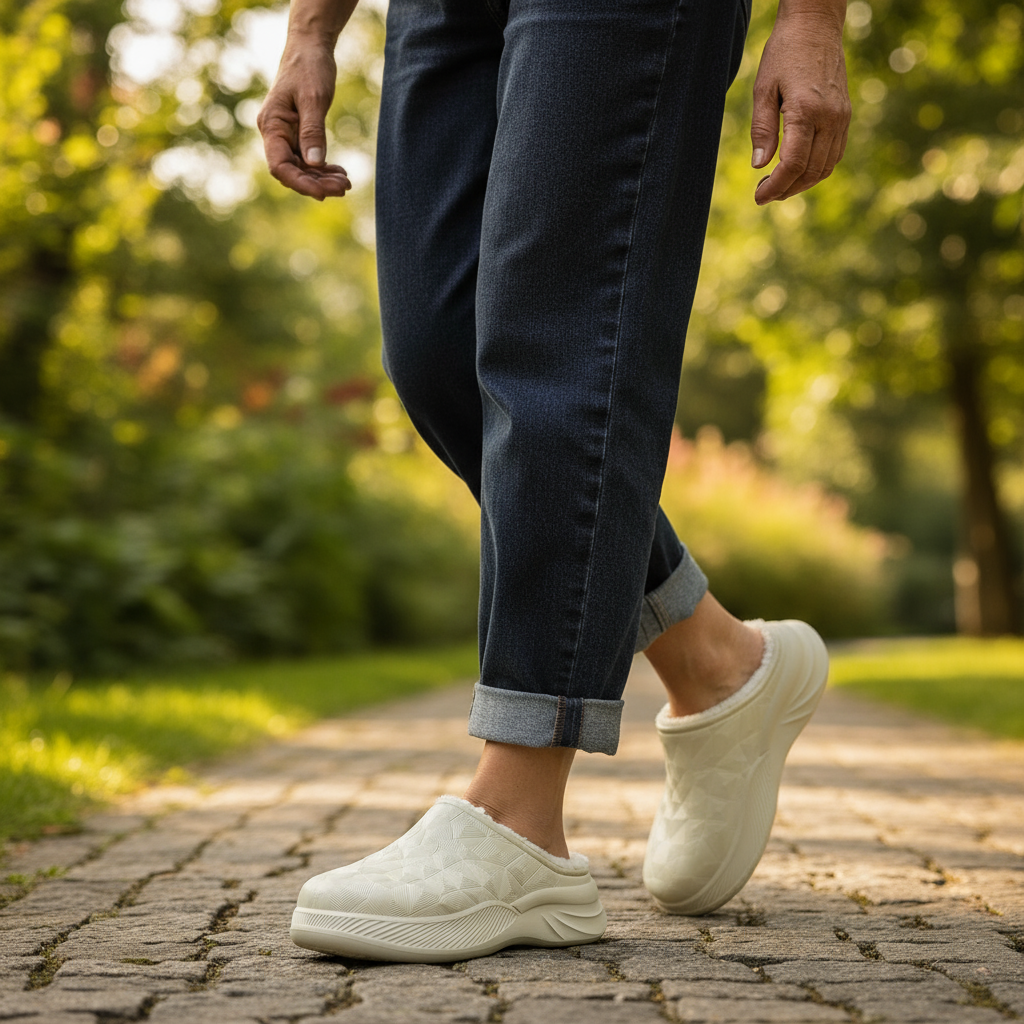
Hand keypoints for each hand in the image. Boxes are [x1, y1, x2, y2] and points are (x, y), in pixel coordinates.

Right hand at [257, 41, 351, 200]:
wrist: (310, 47)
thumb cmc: (309, 67)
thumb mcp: (313, 99)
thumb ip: (312, 132)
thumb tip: (314, 164)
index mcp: (271, 125)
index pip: (280, 166)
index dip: (300, 183)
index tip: (323, 193)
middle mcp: (275, 134)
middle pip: (292, 171)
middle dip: (317, 183)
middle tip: (345, 187)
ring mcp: (286, 135)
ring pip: (302, 168)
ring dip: (322, 178)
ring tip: (346, 183)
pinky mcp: (298, 134)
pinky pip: (308, 159)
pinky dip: (323, 168)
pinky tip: (340, 172)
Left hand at [750, 9, 850, 204]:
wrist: (816, 26)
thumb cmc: (784, 53)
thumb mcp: (763, 89)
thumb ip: (762, 129)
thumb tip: (760, 166)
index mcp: (806, 111)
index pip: (792, 164)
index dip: (775, 187)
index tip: (758, 198)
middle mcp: (829, 117)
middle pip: (810, 171)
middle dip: (786, 190)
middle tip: (765, 194)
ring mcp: (841, 117)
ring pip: (825, 167)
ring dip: (802, 183)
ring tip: (779, 187)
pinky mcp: (845, 116)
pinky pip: (834, 154)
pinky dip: (817, 169)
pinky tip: (798, 170)